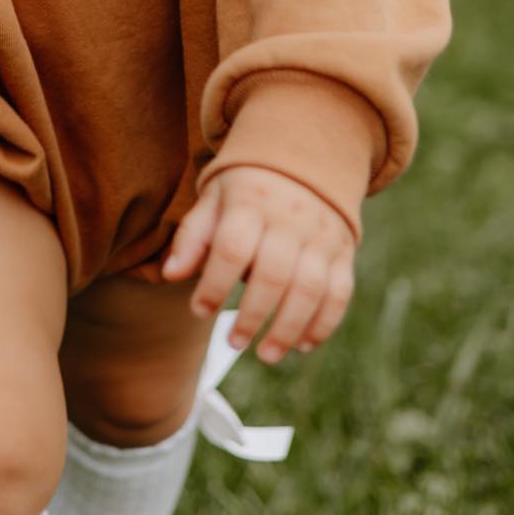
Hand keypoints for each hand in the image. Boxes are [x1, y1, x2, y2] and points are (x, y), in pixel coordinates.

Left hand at [161, 165, 355, 364]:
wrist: (304, 159)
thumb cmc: (246, 190)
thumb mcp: (213, 200)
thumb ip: (192, 237)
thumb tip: (171, 274)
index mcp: (250, 201)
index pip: (232, 247)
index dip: (214, 284)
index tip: (199, 311)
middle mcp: (290, 217)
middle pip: (274, 273)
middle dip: (252, 315)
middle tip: (233, 342)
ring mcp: (321, 235)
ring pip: (310, 288)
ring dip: (289, 328)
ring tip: (267, 355)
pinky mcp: (342, 251)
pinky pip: (339, 292)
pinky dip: (323, 324)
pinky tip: (303, 346)